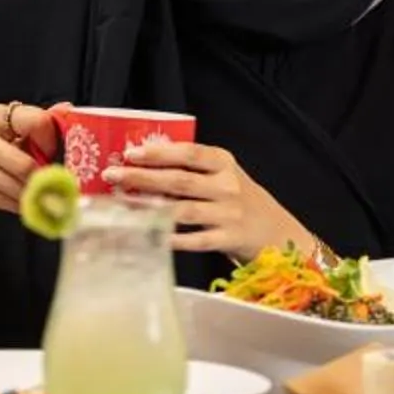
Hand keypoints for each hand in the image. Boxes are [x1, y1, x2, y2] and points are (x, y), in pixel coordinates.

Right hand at [0, 101, 63, 235]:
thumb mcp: (12, 140)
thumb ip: (37, 125)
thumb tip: (68, 108)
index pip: (36, 121)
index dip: (50, 143)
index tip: (49, 155)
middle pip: (26, 164)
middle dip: (42, 180)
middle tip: (50, 187)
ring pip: (17, 186)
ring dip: (32, 196)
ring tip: (35, 197)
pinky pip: (6, 201)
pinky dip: (19, 207)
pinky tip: (18, 204)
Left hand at [104, 140, 316, 258]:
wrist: (280, 233)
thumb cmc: (241, 200)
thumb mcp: (224, 175)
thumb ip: (192, 168)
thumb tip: (141, 164)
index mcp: (224, 163)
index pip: (189, 153)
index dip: (159, 153)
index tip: (130, 153)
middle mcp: (227, 186)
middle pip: (180, 180)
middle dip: (143, 178)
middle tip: (113, 175)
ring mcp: (229, 214)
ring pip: (183, 209)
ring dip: (150, 206)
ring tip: (123, 203)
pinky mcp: (229, 239)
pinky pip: (195, 239)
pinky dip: (173, 238)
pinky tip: (151, 235)